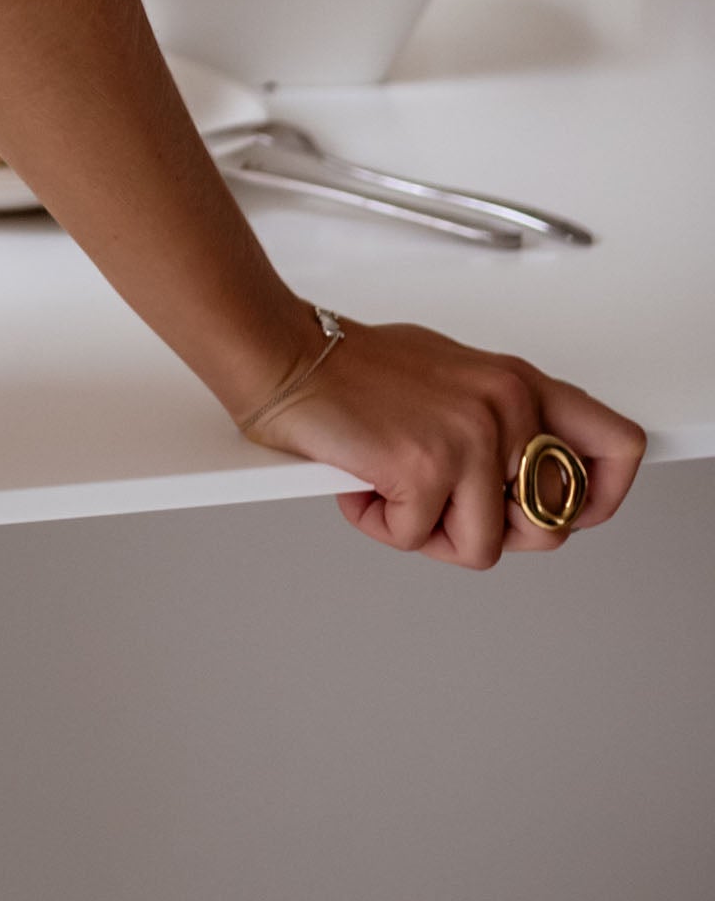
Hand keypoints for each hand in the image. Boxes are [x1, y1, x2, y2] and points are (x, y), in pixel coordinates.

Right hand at [245, 317, 645, 566]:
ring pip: (483, 546)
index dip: (600, 500)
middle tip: (441, 504)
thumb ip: (500, 422)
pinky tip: (361, 483)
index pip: (618, 448)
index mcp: (521, 383)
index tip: (567, 515)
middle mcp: (508, 406)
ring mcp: (471, 439)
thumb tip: (524, 482)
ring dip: (427, 532)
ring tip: (390, 487)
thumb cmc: (351, 371)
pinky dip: (381, 524)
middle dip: (490, 531)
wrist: (283, 354)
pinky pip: (419, 540)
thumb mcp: (454, 380)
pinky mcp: (427, 468)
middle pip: (548, 525)